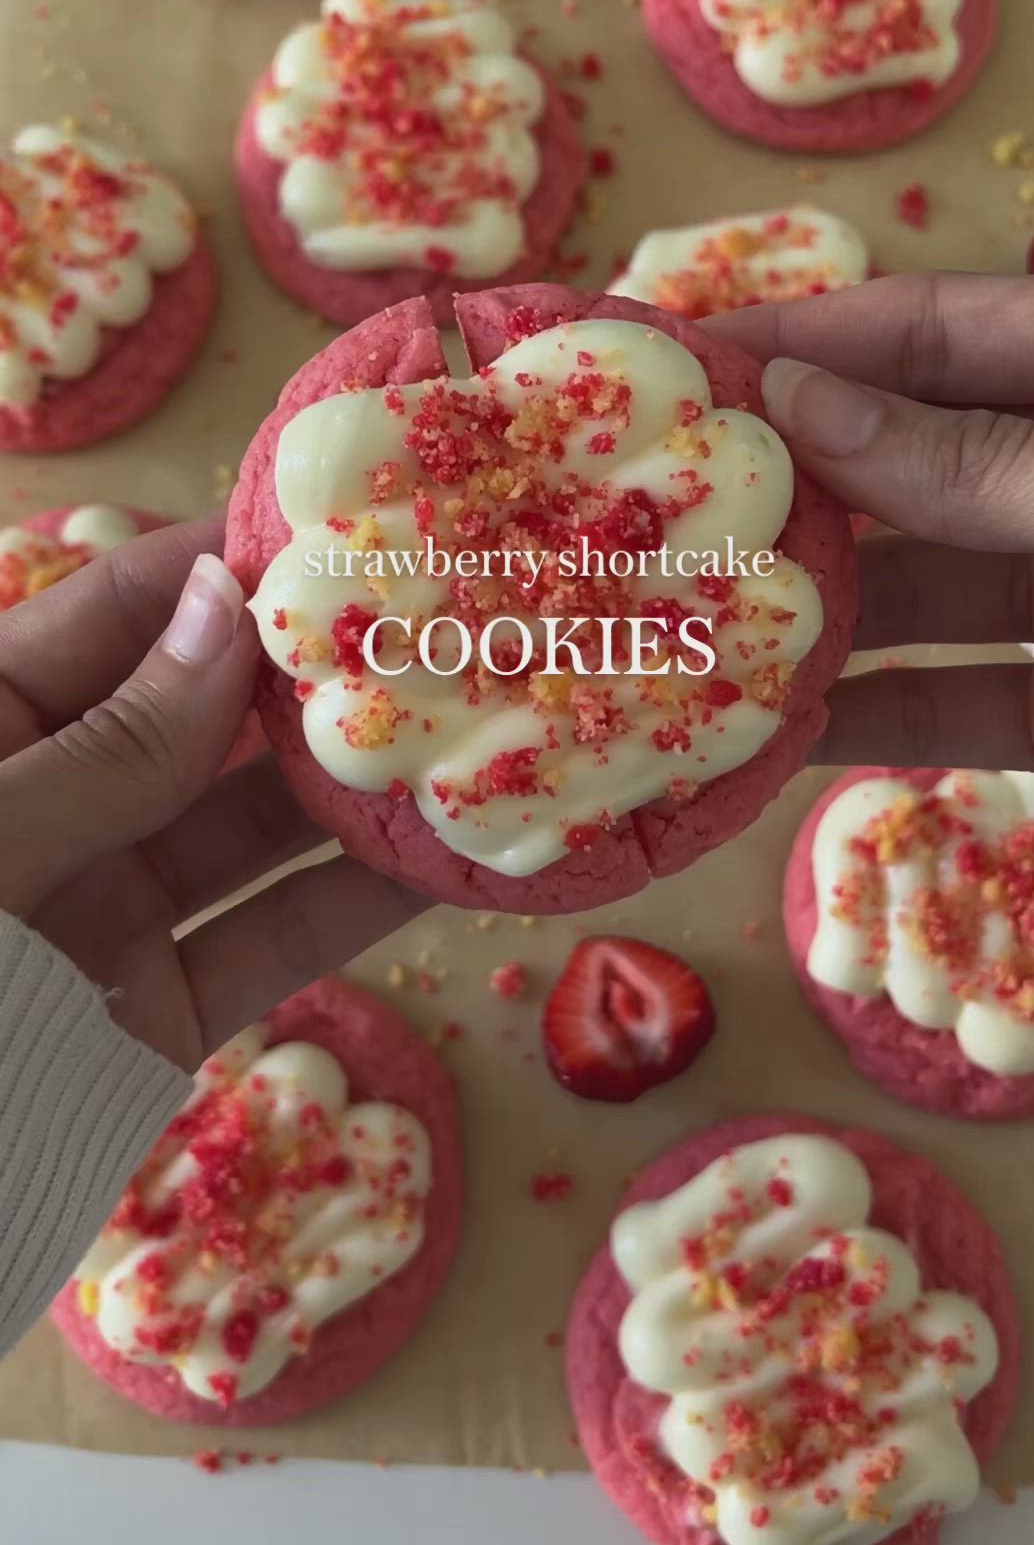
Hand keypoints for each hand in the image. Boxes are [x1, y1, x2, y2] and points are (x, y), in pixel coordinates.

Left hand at [0, 518, 424, 1071]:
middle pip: (201, 713)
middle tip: (440, 617)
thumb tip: (226, 604)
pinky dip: (358, 908)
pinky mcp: (155, 1017)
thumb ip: (110, 743)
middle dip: (315, 670)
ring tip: (471, 724)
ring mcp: (104, 912)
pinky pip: (269, 943)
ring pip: (250, 829)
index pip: (114, 613)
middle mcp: (51, 805)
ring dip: (358, 786)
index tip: (339, 527)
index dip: (222, 565)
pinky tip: (450, 863)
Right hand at [709, 272, 1033, 782]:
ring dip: (798, 609)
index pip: (935, 329)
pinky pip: (947, 705)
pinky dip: (859, 717)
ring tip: (670, 613)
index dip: (811, 337)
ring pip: (910, 592)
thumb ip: (978, 461)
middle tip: (643, 496)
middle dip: (781, 479)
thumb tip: (804, 403)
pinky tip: (757, 726)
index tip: (683, 360)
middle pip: (901, 459)